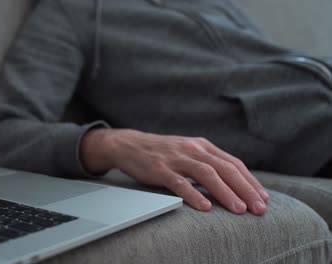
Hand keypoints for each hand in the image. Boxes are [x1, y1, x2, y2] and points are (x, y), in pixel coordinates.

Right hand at [80, 129, 268, 214]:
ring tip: (239, 209)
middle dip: (245, 189)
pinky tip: (205, 207)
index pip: (232, 163)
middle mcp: (192, 149)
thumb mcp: (187, 151)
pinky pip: (179, 183)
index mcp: (202, 145)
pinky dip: (193, 195)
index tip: (263, 198)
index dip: (250, 181)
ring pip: (206, 174)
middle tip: (259, 208)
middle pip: (225, 168)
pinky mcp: (159, 169)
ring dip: (225, 192)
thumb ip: (207, 162)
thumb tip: (232, 182)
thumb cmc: (162, 152)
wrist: (129, 145)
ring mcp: (175, 158)